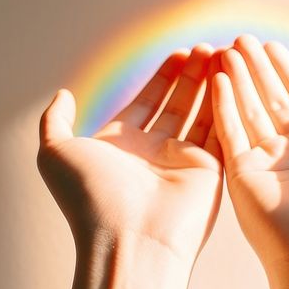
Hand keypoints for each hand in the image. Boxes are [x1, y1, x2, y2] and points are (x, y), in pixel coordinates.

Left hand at [37, 44, 222, 288]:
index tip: (179, 52)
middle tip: (207, 48)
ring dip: (211, 86)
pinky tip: (233, 81)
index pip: (147, 102)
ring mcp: (182, 162)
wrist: (128, 239)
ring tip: (223, 56)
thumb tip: (63, 94)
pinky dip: (227, 106)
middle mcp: (153, 153)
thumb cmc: (89, 197)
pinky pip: (220, 131)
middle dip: (191, 76)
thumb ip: (55, 120)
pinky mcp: (208, 171)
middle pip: (177, 105)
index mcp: (121, 145)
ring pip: (201, 114)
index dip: (163, 77)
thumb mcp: (55, 152)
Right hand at [212, 35, 288, 266]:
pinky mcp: (243, 174)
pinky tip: (217, 76)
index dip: (287, 70)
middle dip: (257, 68)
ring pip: (249, 110)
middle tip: (242, 38)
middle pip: (273, 99)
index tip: (272, 45)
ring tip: (225, 47)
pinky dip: (222, 104)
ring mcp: (268, 163)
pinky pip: (230, 131)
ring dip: (237, 78)